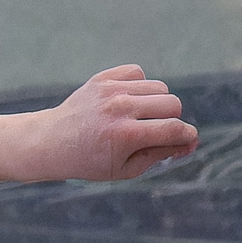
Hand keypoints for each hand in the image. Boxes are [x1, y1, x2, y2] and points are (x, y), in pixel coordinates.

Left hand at [22, 65, 196, 182]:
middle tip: (158, 132)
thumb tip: (189, 141)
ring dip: (157, 103)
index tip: (187, 142)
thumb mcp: (127, 169)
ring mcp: (111, 90)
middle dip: (173, 120)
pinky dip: (140, 87)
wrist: (52, 142)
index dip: (188, 136)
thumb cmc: (92, 161)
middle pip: (172, 103)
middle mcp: (120, 108)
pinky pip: (139, 73)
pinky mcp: (104, 78)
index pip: (174, 129)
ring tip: (140, 118)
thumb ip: (160, 154)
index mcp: (126, 136)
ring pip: (159, 87)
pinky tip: (128, 102)